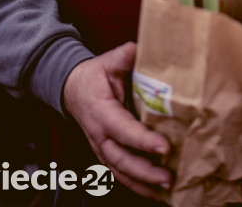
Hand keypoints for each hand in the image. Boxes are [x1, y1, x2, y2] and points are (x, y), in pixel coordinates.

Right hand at [63, 41, 171, 199]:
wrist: (73, 90)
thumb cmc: (94, 76)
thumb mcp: (107, 62)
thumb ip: (123, 57)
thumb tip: (137, 49)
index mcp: (100, 111)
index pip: (122, 128)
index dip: (142, 139)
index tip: (164, 146)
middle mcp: (99, 135)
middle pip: (121, 158)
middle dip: (145, 170)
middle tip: (168, 176)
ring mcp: (101, 148)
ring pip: (121, 171)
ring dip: (143, 183)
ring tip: (167, 188)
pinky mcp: (107, 154)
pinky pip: (122, 174)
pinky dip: (139, 186)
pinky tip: (158, 192)